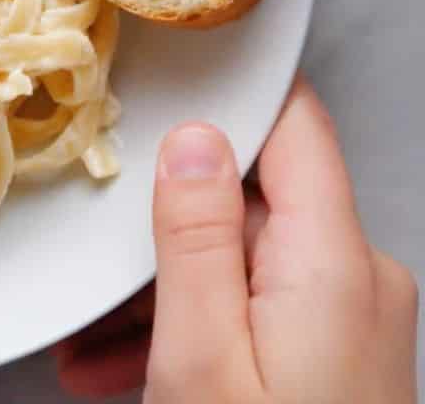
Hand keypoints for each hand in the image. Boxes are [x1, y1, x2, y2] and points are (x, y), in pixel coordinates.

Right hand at [53, 75, 418, 401]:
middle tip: (97, 272)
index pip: (293, 126)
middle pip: (254, 205)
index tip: (170, 82)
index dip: (231, 93)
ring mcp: (351, 322)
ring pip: (245, 267)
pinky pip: (258, 316)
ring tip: (94, 346)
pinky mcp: (338, 360)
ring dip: (168, 295)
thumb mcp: (203, 356)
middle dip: (168, 233)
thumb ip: (199, 238)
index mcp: (332, 262)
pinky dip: (197, 330)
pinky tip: (131, 370)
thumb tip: (195, 142)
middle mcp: (357, 280)